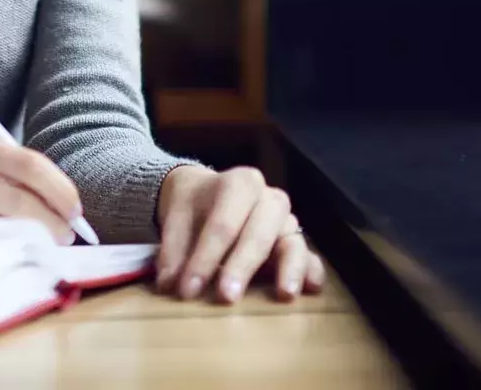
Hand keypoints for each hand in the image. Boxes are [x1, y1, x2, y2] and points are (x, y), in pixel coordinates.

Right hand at [0, 132, 81, 244]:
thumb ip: (3, 176)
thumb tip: (61, 205)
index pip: (28, 165)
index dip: (61, 191)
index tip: (76, 212)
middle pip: (20, 200)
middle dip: (52, 224)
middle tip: (64, 238)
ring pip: (0, 226)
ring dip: (30, 241)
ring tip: (41, 248)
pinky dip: (1, 252)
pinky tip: (8, 255)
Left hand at [155, 165, 324, 303]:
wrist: (208, 192)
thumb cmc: (194, 205)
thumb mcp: (176, 217)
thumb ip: (172, 250)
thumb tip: (169, 282)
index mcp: (240, 183)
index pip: (222, 224)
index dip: (205, 258)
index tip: (187, 289)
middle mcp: (269, 199)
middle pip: (258, 234)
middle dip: (241, 267)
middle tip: (226, 297)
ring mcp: (286, 220)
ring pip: (291, 242)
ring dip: (289, 269)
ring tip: (285, 295)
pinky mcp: (295, 241)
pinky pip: (308, 255)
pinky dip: (310, 271)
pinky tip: (311, 289)